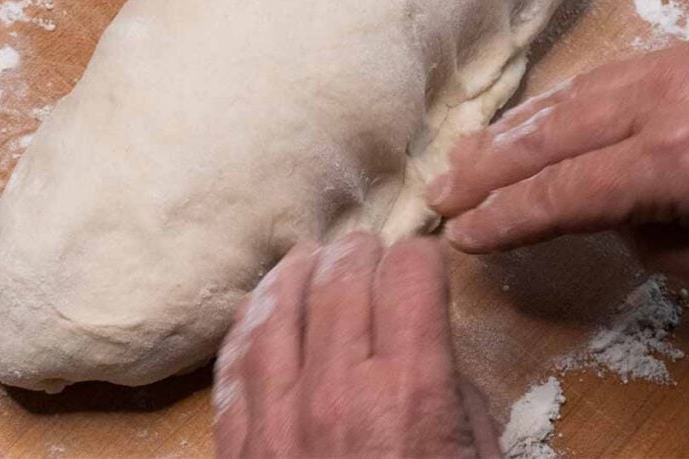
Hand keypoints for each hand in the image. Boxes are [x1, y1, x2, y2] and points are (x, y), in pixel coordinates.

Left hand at [213, 232, 499, 457]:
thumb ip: (455, 392)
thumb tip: (426, 344)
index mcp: (412, 392)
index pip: (410, 276)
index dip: (422, 259)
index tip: (425, 265)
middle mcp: (339, 390)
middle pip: (341, 278)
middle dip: (361, 252)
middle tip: (368, 249)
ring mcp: (279, 418)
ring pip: (276, 307)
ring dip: (297, 272)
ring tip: (309, 258)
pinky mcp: (240, 447)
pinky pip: (234, 364)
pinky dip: (248, 325)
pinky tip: (260, 309)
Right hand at [428, 29, 688, 298]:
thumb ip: (669, 246)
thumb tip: (623, 218)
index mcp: (677, 165)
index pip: (562, 194)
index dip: (506, 218)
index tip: (462, 235)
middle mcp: (664, 104)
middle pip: (549, 137)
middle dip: (488, 167)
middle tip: (439, 189)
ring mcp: (681, 64)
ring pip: (572, 96)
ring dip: (513, 128)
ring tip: (468, 152)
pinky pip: (610, 74)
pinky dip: (563, 99)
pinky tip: (539, 115)